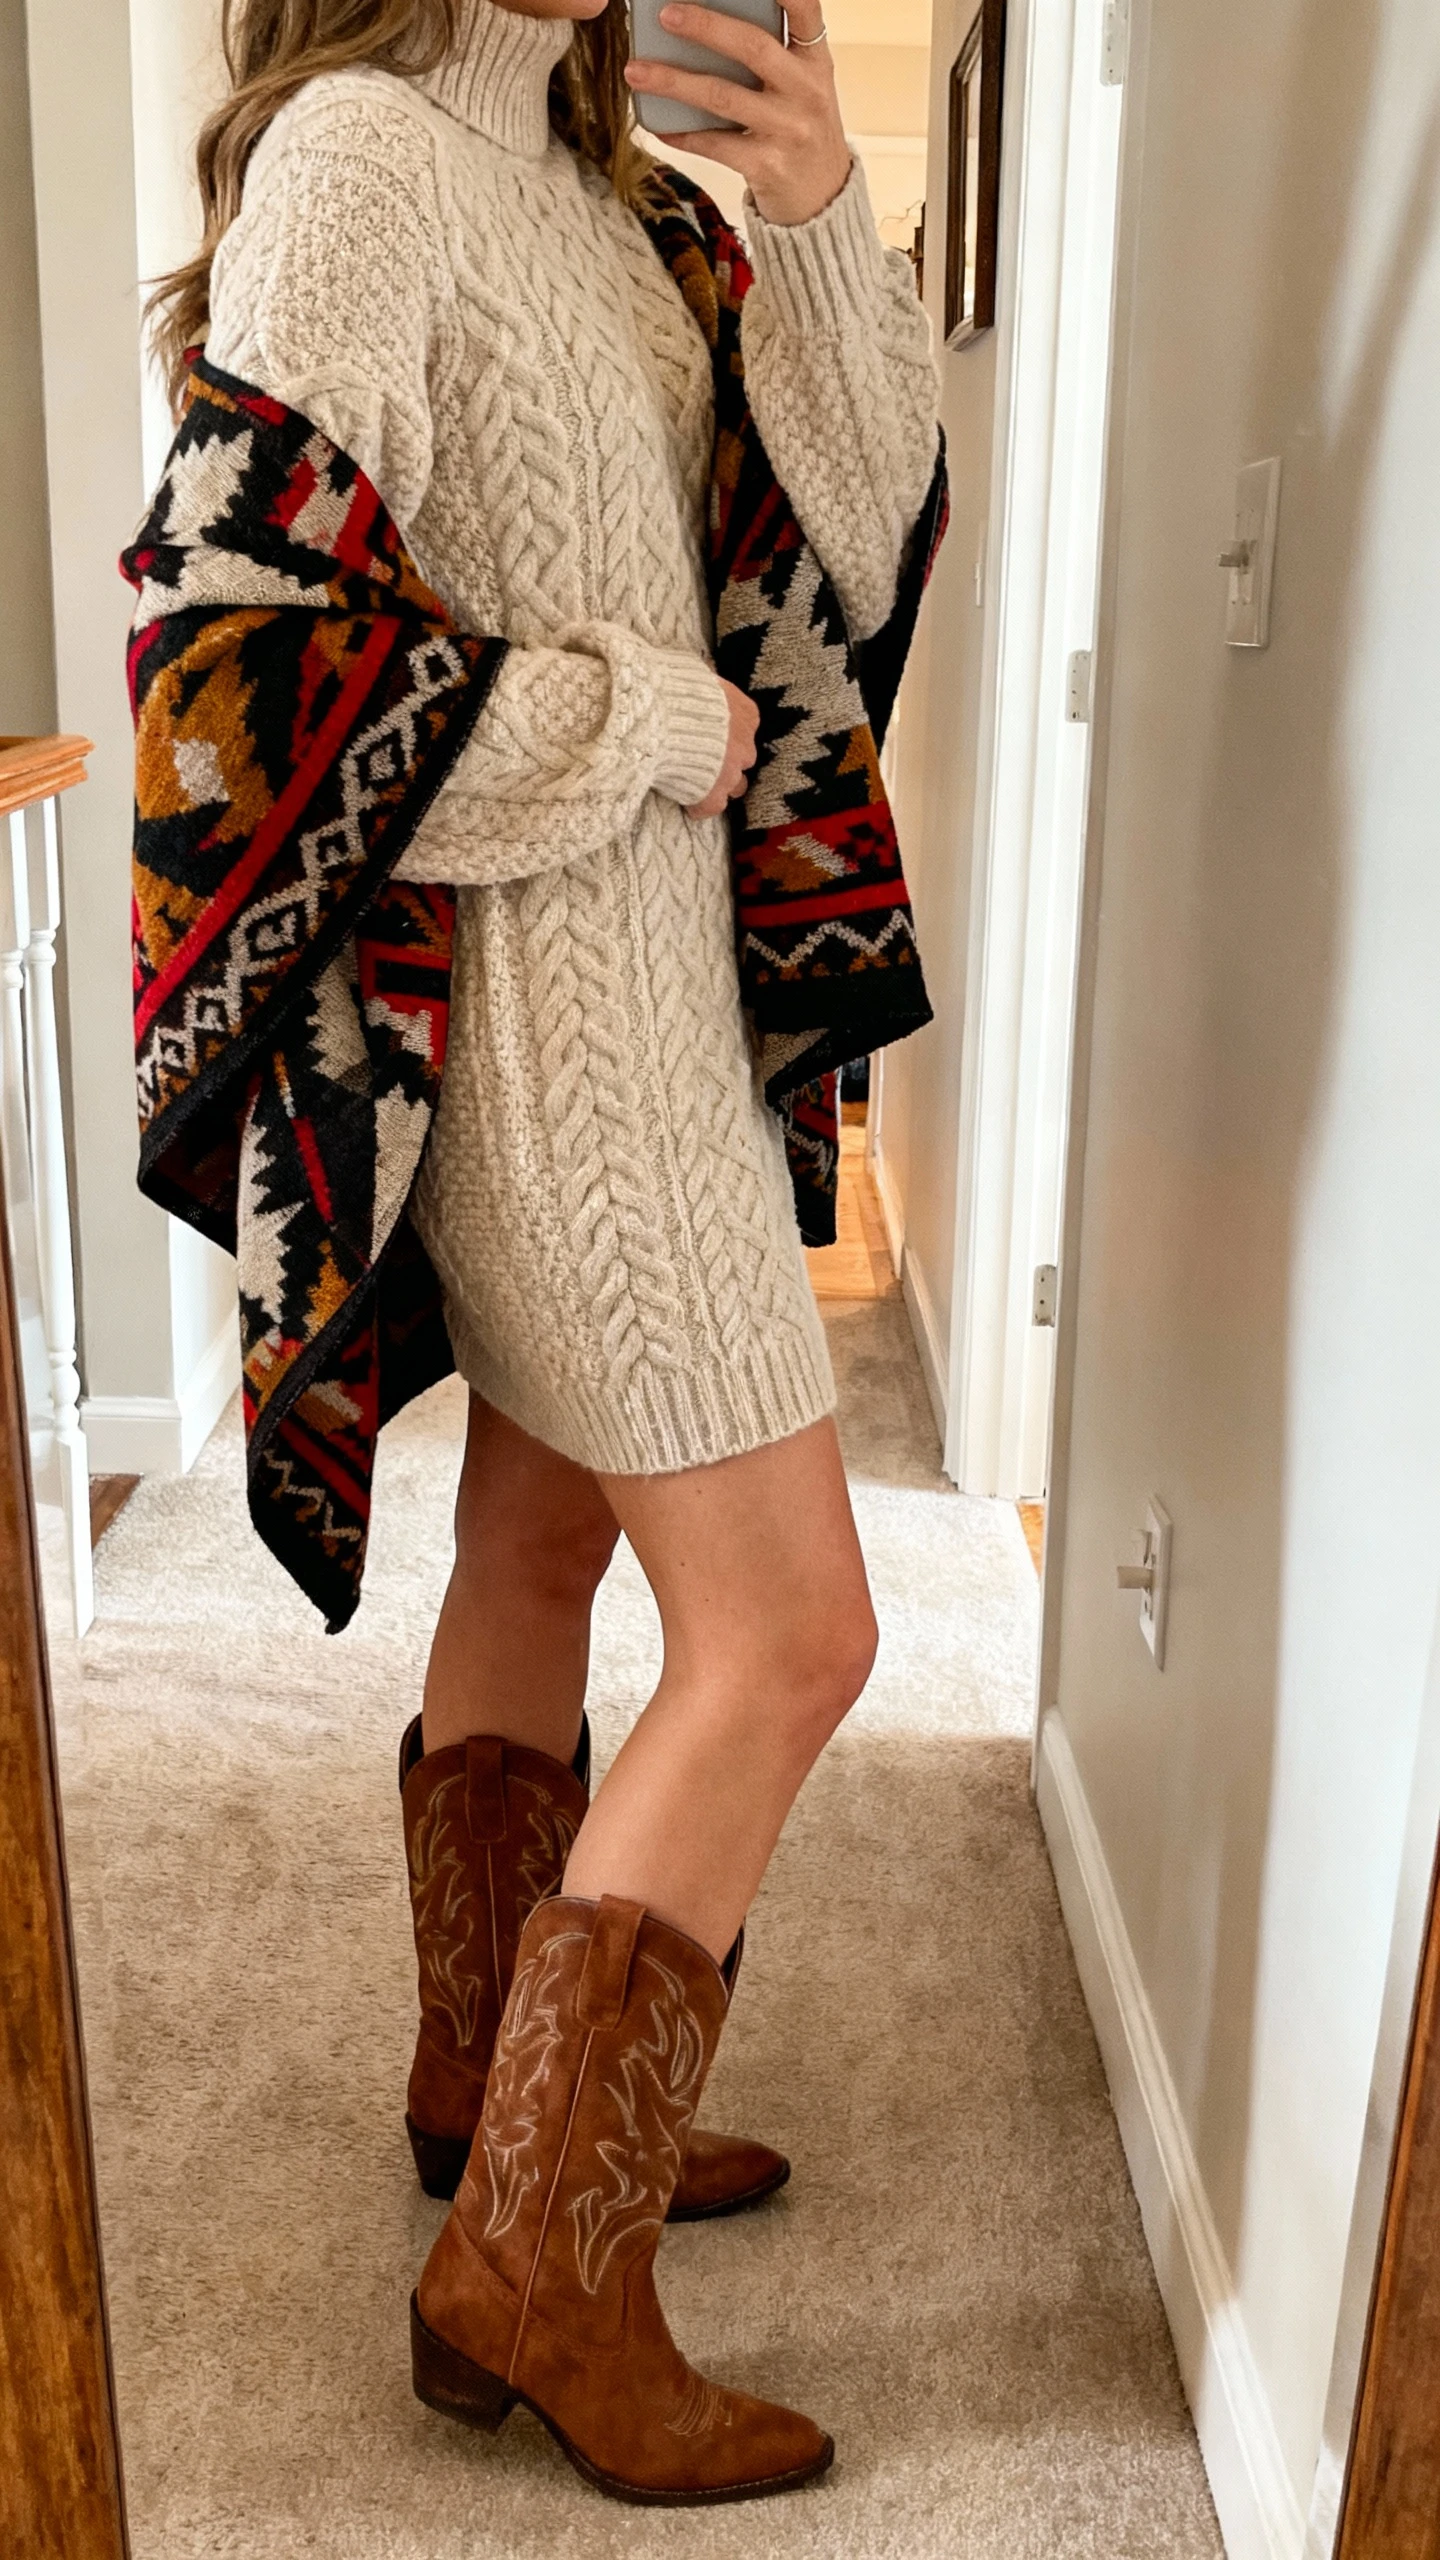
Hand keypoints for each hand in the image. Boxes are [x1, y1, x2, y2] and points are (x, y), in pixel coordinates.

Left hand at [626, 0, 852, 228]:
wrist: (822, 198)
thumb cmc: (799, 129)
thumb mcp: (801, 86)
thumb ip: (772, 54)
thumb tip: (702, 21)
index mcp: (815, 61)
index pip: (805, 9)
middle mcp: (806, 91)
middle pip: (752, 47)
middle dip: (705, 27)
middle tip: (665, 13)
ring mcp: (788, 129)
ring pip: (722, 97)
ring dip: (674, 82)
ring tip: (636, 71)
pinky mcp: (768, 165)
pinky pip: (715, 145)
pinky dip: (682, 134)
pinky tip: (657, 125)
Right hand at [686, 677, 759, 816]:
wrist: (658, 717)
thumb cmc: (673, 687)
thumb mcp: (694, 673)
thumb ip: (703, 686)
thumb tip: (691, 678)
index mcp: (745, 714)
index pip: (744, 728)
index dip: (725, 735)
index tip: (709, 735)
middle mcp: (745, 746)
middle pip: (743, 760)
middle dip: (726, 761)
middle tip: (700, 758)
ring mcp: (731, 775)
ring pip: (734, 787)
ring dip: (718, 785)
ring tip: (692, 780)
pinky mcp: (711, 797)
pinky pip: (709, 808)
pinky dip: (696, 805)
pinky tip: (681, 797)